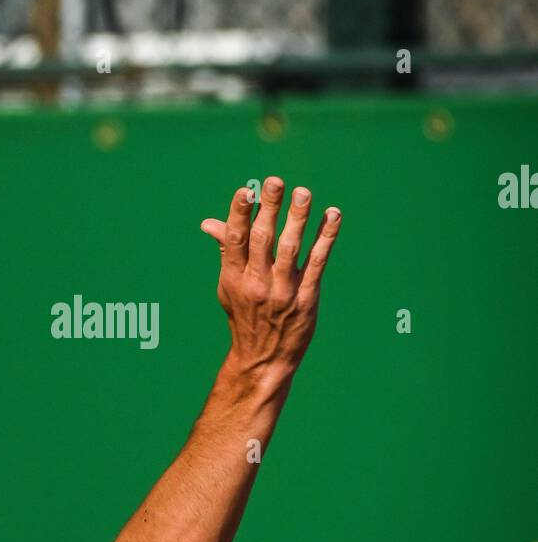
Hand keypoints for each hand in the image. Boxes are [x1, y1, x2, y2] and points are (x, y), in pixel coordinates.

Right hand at [201, 177, 340, 378]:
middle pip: (263, 239)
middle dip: (269, 209)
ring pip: (290, 248)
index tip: (246, 190)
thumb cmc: (245, 316)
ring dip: (298, 218)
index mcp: (234, 278)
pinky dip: (326, 238)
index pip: (236, 240)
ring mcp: (283, 292)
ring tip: (304, 193)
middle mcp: (256, 283)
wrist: (263, 360)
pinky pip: (317, 263)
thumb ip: (226, 251)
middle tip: (275, 181)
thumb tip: (209, 223)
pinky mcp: (306, 299)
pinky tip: (333, 215)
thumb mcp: (228, 286)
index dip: (240, 214)